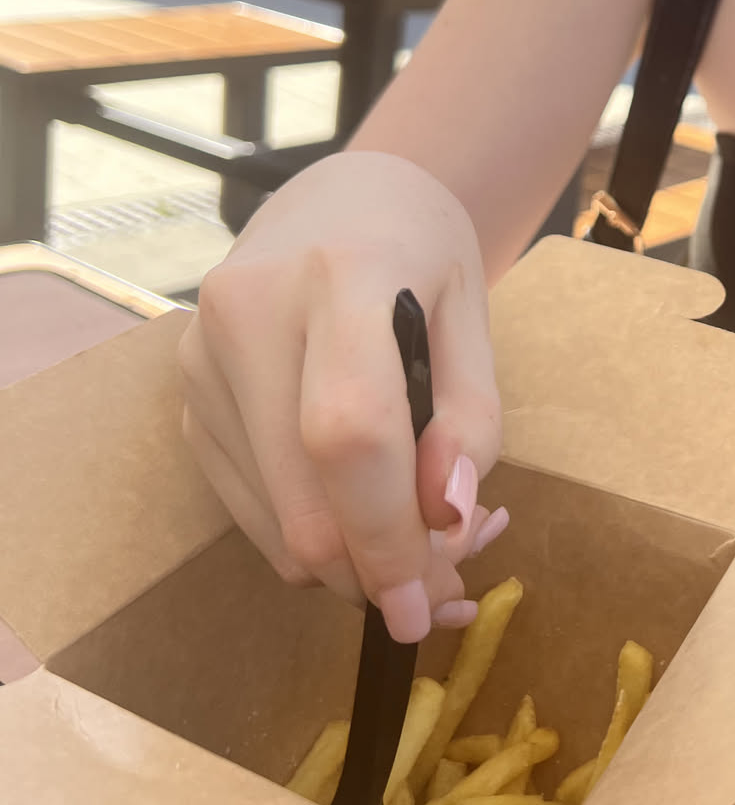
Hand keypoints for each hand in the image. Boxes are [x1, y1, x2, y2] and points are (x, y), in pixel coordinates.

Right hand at [179, 151, 506, 641]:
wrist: (339, 200)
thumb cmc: (421, 254)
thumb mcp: (474, 317)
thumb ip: (471, 419)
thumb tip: (445, 517)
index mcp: (337, 273)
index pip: (348, 431)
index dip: (388, 534)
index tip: (427, 604)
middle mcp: (247, 314)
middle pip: (303, 496)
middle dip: (375, 571)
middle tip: (442, 588)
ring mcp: (201, 361)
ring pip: (274, 523)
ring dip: (350, 564)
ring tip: (418, 539)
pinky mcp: (189, 401)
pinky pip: (254, 512)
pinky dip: (315, 540)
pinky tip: (364, 518)